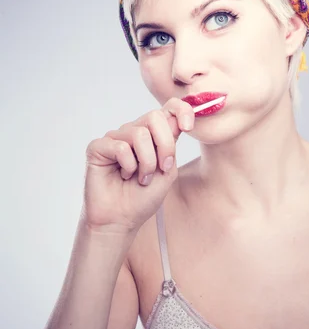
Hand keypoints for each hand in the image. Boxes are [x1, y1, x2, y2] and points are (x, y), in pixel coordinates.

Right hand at [80, 97, 194, 235]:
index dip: (182, 110)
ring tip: (141, 178)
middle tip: (161, 168)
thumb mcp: (168, 170)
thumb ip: (172, 144)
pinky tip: (123, 176)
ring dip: (146, 162)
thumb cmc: (143, 198)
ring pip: (139, 133)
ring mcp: (115, 138)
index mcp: (153, 136)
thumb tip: (176, 119)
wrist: (121, 220)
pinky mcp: (98, 147)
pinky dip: (128, 166)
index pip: (168, 108)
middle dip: (164, 145)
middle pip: (155, 117)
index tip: (189, 126)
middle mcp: (134, 132)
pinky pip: (120, 146)